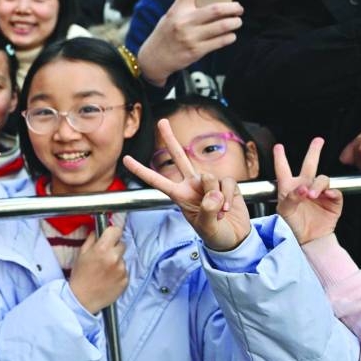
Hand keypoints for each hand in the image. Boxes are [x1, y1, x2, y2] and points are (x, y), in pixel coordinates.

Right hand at [69, 223, 127, 313]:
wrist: (82, 299)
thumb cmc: (80, 276)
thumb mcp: (81, 254)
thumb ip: (91, 240)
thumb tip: (98, 232)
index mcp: (102, 249)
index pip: (116, 231)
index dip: (113, 233)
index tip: (110, 236)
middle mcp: (114, 258)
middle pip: (122, 244)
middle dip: (114, 248)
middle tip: (105, 256)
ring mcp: (121, 270)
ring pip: (123, 259)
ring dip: (116, 262)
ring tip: (105, 271)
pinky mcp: (125, 280)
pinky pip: (124, 271)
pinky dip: (118, 273)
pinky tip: (109, 279)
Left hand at [123, 118, 250, 250]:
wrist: (234, 239)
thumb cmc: (214, 235)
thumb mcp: (206, 226)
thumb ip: (207, 209)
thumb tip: (212, 190)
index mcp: (180, 195)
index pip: (157, 181)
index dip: (141, 171)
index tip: (126, 159)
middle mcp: (192, 185)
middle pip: (179, 157)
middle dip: (170, 138)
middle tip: (161, 121)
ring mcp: (209, 183)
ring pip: (209, 177)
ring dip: (216, 197)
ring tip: (219, 213)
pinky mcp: (226, 184)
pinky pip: (226, 183)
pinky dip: (228, 196)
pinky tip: (228, 208)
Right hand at [136, 0, 242, 85]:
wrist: (153, 58)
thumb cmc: (166, 34)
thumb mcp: (172, 16)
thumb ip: (189, 8)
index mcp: (177, 9)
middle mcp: (184, 22)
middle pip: (217, 9)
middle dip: (234, 7)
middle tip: (239, 8)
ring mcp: (191, 37)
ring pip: (224, 26)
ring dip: (235, 23)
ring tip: (236, 22)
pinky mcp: (197, 51)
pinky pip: (221, 41)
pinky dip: (230, 37)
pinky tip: (229, 35)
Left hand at [274, 138, 342, 244]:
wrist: (308, 240)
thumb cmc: (292, 226)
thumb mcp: (284, 212)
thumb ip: (291, 198)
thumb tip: (303, 188)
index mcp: (288, 187)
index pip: (283, 169)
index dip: (280, 158)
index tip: (278, 147)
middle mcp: (304, 186)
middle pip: (310, 165)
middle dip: (314, 151)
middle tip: (318, 140)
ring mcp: (319, 193)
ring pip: (322, 179)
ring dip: (318, 184)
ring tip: (312, 194)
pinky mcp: (332, 201)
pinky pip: (335, 191)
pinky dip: (331, 192)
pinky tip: (327, 195)